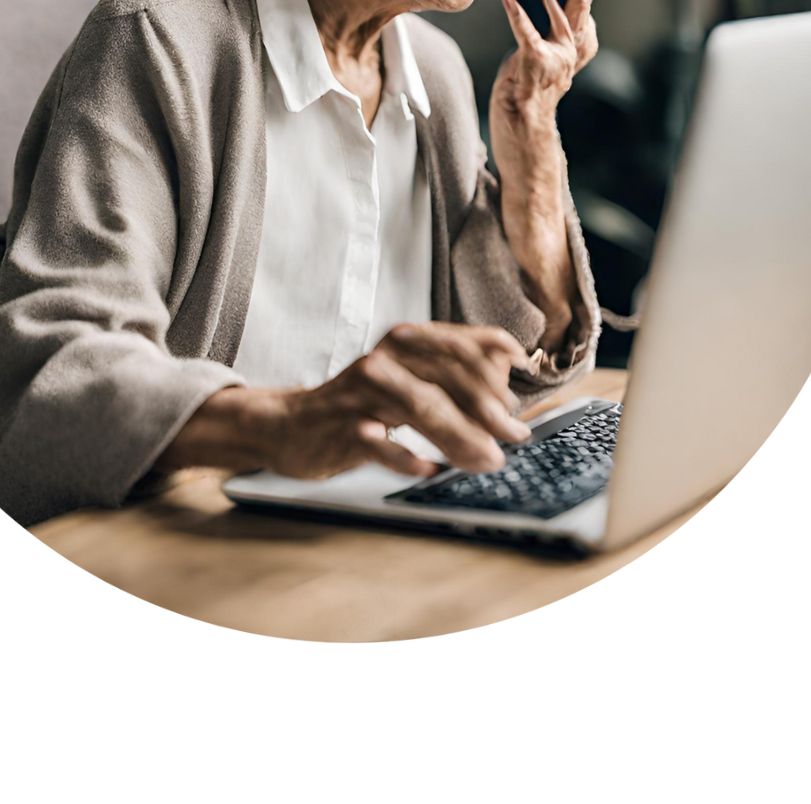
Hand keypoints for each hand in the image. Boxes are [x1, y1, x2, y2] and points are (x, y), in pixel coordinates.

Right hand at [269, 322, 535, 478]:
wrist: (290, 425)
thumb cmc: (357, 404)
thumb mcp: (404, 379)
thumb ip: (450, 375)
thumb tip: (504, 378)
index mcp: (403, 344)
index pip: (456, 342)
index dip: (493, 357)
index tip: (520, 375)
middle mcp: (384, 361)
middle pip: (445, 375)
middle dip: (487, 406)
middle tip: (513, 433)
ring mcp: (362, 394)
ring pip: (420, 407)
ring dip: (462, 436)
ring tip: (489, 458)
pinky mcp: (344, 428)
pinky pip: (381, 443)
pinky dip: (408, 457)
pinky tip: (429, 468)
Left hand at [489, 0, 600, 168]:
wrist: (523, 134)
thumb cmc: (523, 94)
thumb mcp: (533, 57)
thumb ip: (537, 32)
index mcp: (572, 50)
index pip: (582, 12)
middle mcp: (570, 55)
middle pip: (582, 11)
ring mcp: (557, 62)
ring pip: (567, 20)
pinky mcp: (536, 66)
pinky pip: (527, 34)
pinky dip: (517, 13)